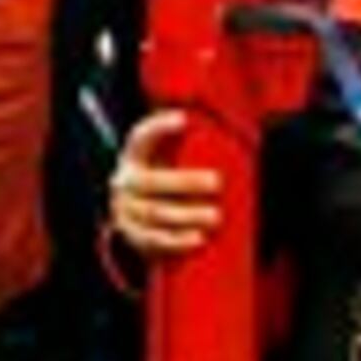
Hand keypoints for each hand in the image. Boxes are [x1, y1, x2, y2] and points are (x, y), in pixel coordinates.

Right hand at [110, 110, 224, 258]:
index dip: (159, 126)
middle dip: (186, 182)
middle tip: (218, 182)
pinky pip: (154, 240)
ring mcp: (125, 210)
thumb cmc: (164, 179)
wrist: (134, 214)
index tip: (184, 119)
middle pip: (152, 181)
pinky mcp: (132, 236)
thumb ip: (188, 143)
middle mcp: (124, 182)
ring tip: (216, 216)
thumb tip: (237, 128)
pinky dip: (178, 240)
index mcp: (134, 157)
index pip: (141, 137)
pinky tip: (200, 238)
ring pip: (155, 213)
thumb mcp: (165, 158)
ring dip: (186, 215)